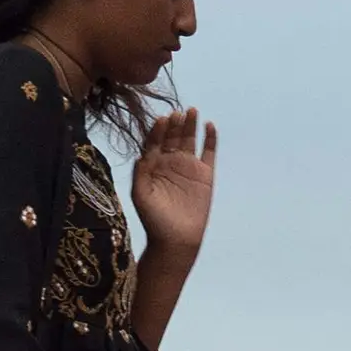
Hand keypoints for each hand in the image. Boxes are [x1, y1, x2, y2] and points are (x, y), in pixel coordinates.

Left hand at [131, 106, 215, 253]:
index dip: (158, 130)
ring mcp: (188, 166)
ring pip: (190, 139)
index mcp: (153, 164)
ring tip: (191, 111)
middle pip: (172, 135)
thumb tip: (141, 154)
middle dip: (174, 123)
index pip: (155, 140)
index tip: (161, 120)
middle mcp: (170, 161)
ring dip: (190, 124)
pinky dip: (210, 138)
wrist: (176, 239)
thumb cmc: (154, 219)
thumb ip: (140, 173)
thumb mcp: (141, 195)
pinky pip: (209, 152)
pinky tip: (209, 125)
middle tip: (177, 113)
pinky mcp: (205, 174)